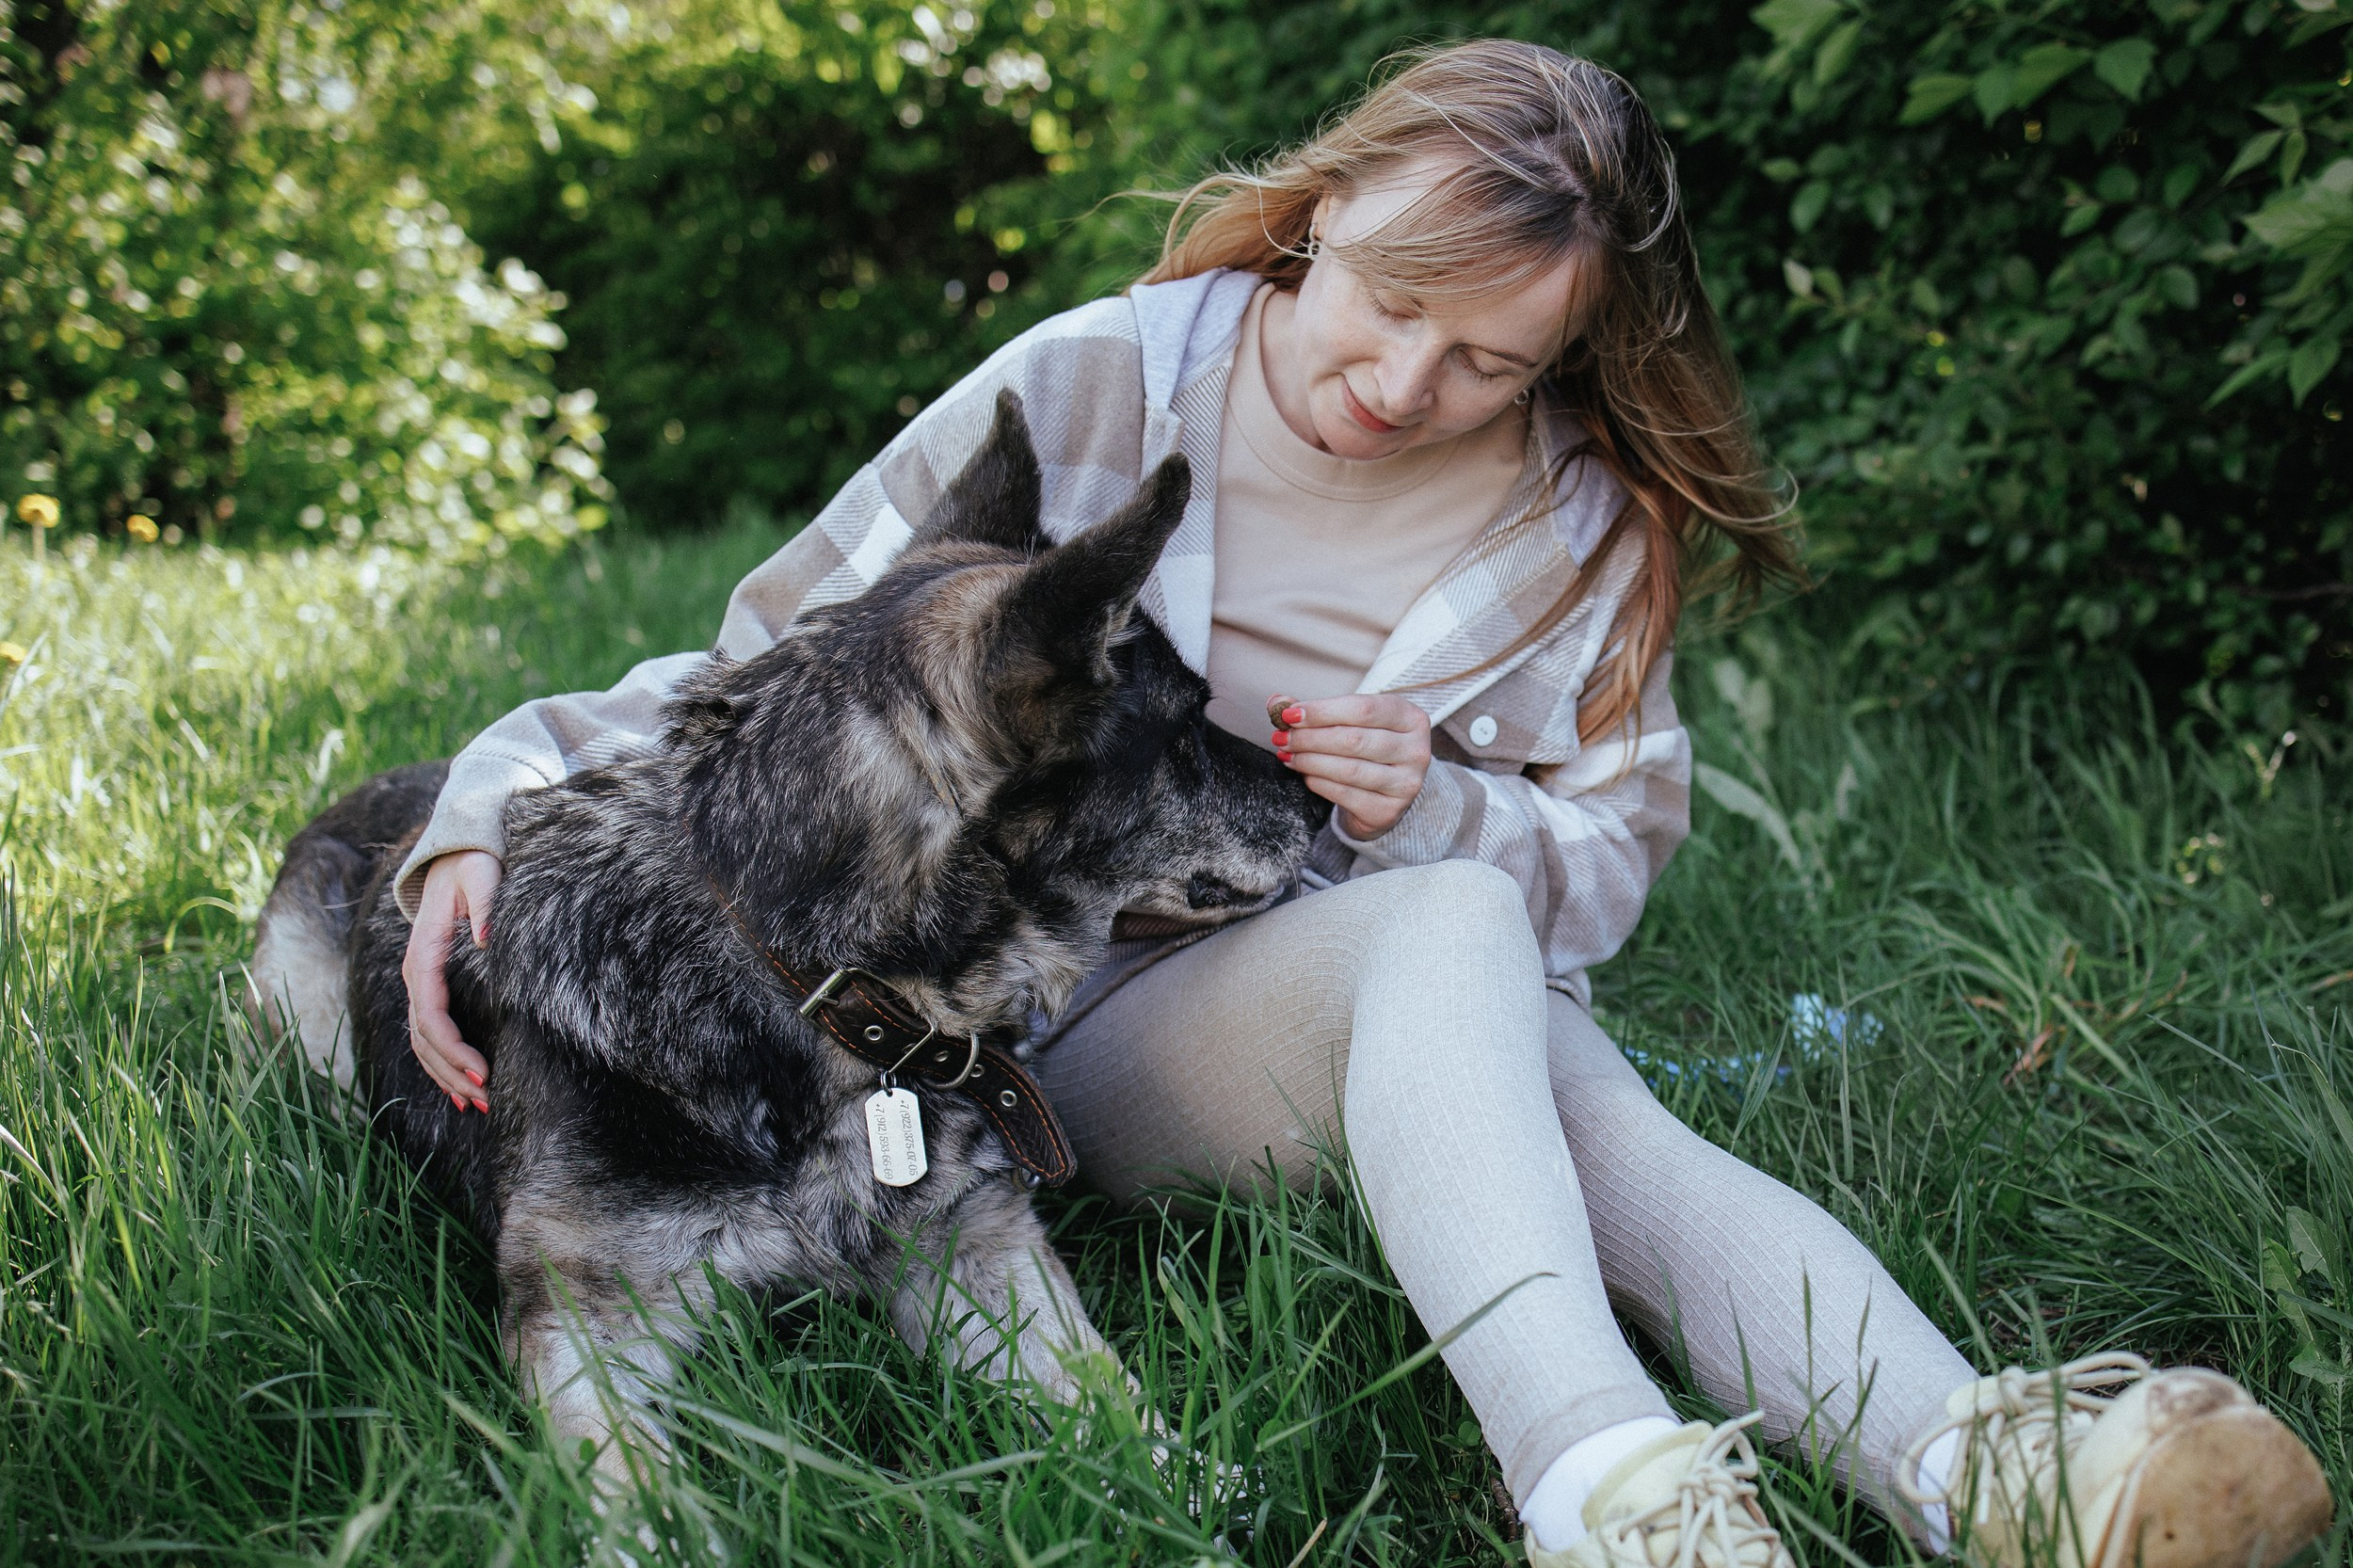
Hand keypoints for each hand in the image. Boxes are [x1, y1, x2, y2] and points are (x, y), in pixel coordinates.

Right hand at [403, 849, 501, 1110]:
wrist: (455, 853)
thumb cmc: (473, 863)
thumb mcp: (481, 873)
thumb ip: (485, 902)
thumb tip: (487, 938)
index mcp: (424, 954)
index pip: (431, 1013)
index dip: (453, 1048)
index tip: (482, 1071)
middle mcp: (415, 973)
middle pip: (425, 1037)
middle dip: (452, 1073)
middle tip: (487, 1099)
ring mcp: (420, 982)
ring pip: (423, 1042)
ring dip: (446, 1076)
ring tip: (477, 1104)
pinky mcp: (431, 985)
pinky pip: (429, 1032)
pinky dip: (442, 1063)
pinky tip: (461, 1087)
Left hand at [1267, 692, 1431, 839]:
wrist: (1384, 794)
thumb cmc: (1366, 749)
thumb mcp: (1350, 722)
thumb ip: (1315, 711)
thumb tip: (1276, 703)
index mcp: (1411, 717)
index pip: (1363, 709)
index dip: (1322, 711)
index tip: (1289, 714)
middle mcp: (1416, 750)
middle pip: (1354, 740)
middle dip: (1310, 738)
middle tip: (1282, 738)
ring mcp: (1406, 783)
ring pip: (1349, 769)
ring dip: (1309, 761)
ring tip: (1287, 756)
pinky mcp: (1389, 810)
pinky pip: (1345, 794)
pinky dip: (1319, 783)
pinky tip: (1305, 775)